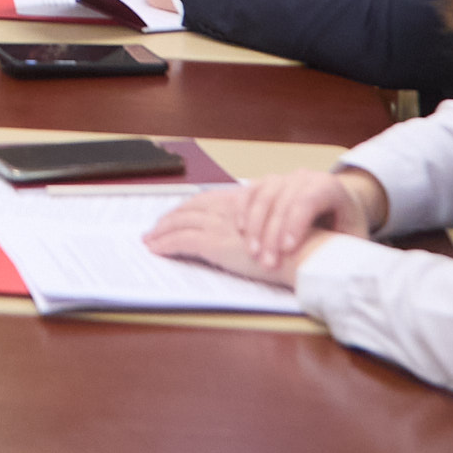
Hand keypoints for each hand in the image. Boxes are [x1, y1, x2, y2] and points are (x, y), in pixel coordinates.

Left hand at [142, 190, 299, 288]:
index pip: (204, 200)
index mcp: (239, 202)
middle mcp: (226, 209)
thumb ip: (252, 224)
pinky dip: (165, 244)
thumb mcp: (270, 226)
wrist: (302, 253)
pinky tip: (156, 249)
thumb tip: (240, 233)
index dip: (186, 208)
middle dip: (169, 218)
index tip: (174, 215)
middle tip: (154, 229)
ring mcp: (218, 225)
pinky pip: (181, 241)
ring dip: (161, 232)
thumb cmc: (293, 245)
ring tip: (149, 240)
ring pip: (180, 223)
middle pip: (188, 208)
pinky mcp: (214, 243)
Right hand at [234, 168, 383, 268]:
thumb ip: (348, 249)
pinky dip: (242, 211)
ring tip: (253, 254)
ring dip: (254, 226)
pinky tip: (241, 233)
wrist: (337, 205)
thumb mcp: (355, 236)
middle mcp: (304, 178)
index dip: (295, 224)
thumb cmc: (345, 225)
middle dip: (272, 235)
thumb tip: (340, 271)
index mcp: (330, 187)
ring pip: (262, 197)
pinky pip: (249, 193)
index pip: (308, 200)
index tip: (287, 250)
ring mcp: (283, 178)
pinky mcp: (266, 183)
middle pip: (281, 202)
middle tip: (268, 263)